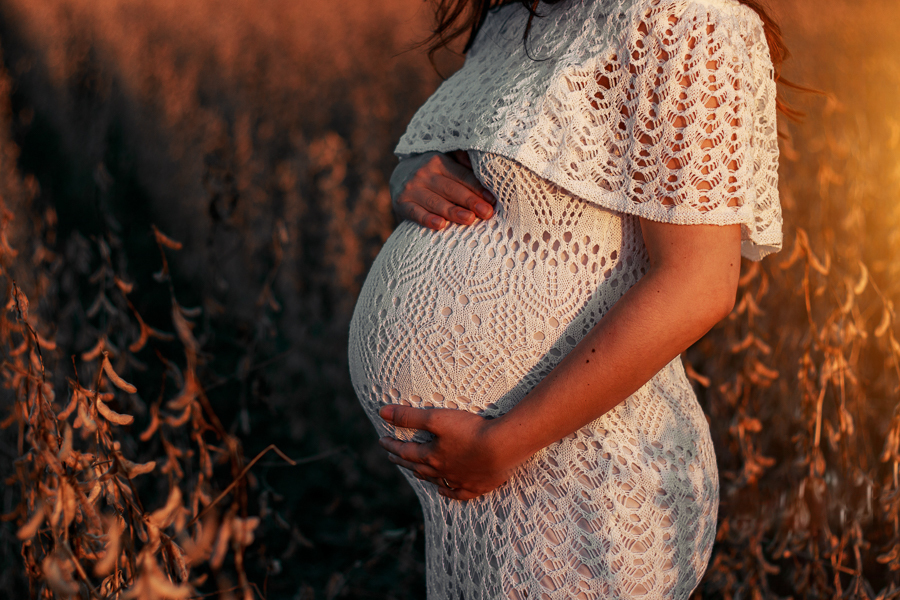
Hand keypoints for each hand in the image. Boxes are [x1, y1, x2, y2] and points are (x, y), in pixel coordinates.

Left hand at [378, 404, 519, 500]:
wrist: (502, 448)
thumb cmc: (470, 430)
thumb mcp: (437, 418)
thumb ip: (410, 416)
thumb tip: (382, 412)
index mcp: (431, 455)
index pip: (405, 451)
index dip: (392, 445)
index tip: (382, 441)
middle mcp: (442, 471)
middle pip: (417, 467)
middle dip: (403, 460)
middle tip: (392, 457)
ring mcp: (459, 480)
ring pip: (435, 480)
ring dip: (423, 475)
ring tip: (414, 472)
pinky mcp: (476, 486)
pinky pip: (458, 493)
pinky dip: (448, 492)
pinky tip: (443, 491)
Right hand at [390, 151, 496, 230]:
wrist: (398, 176)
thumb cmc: (432, 173)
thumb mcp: (445, 160)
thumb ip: (463, 162)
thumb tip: (483, 167)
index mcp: (438, 161)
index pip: (462, 176)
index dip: (478, 188)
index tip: (492, 199)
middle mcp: (424, 173)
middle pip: (451, 189)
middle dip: (470, 201)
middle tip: (487, 213)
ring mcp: (411, 189)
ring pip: (435, 202)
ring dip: (453, 211)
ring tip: (470, 219)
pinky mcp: (401, 203)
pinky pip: (415, 213)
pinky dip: (427, 219)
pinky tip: (440, 225)